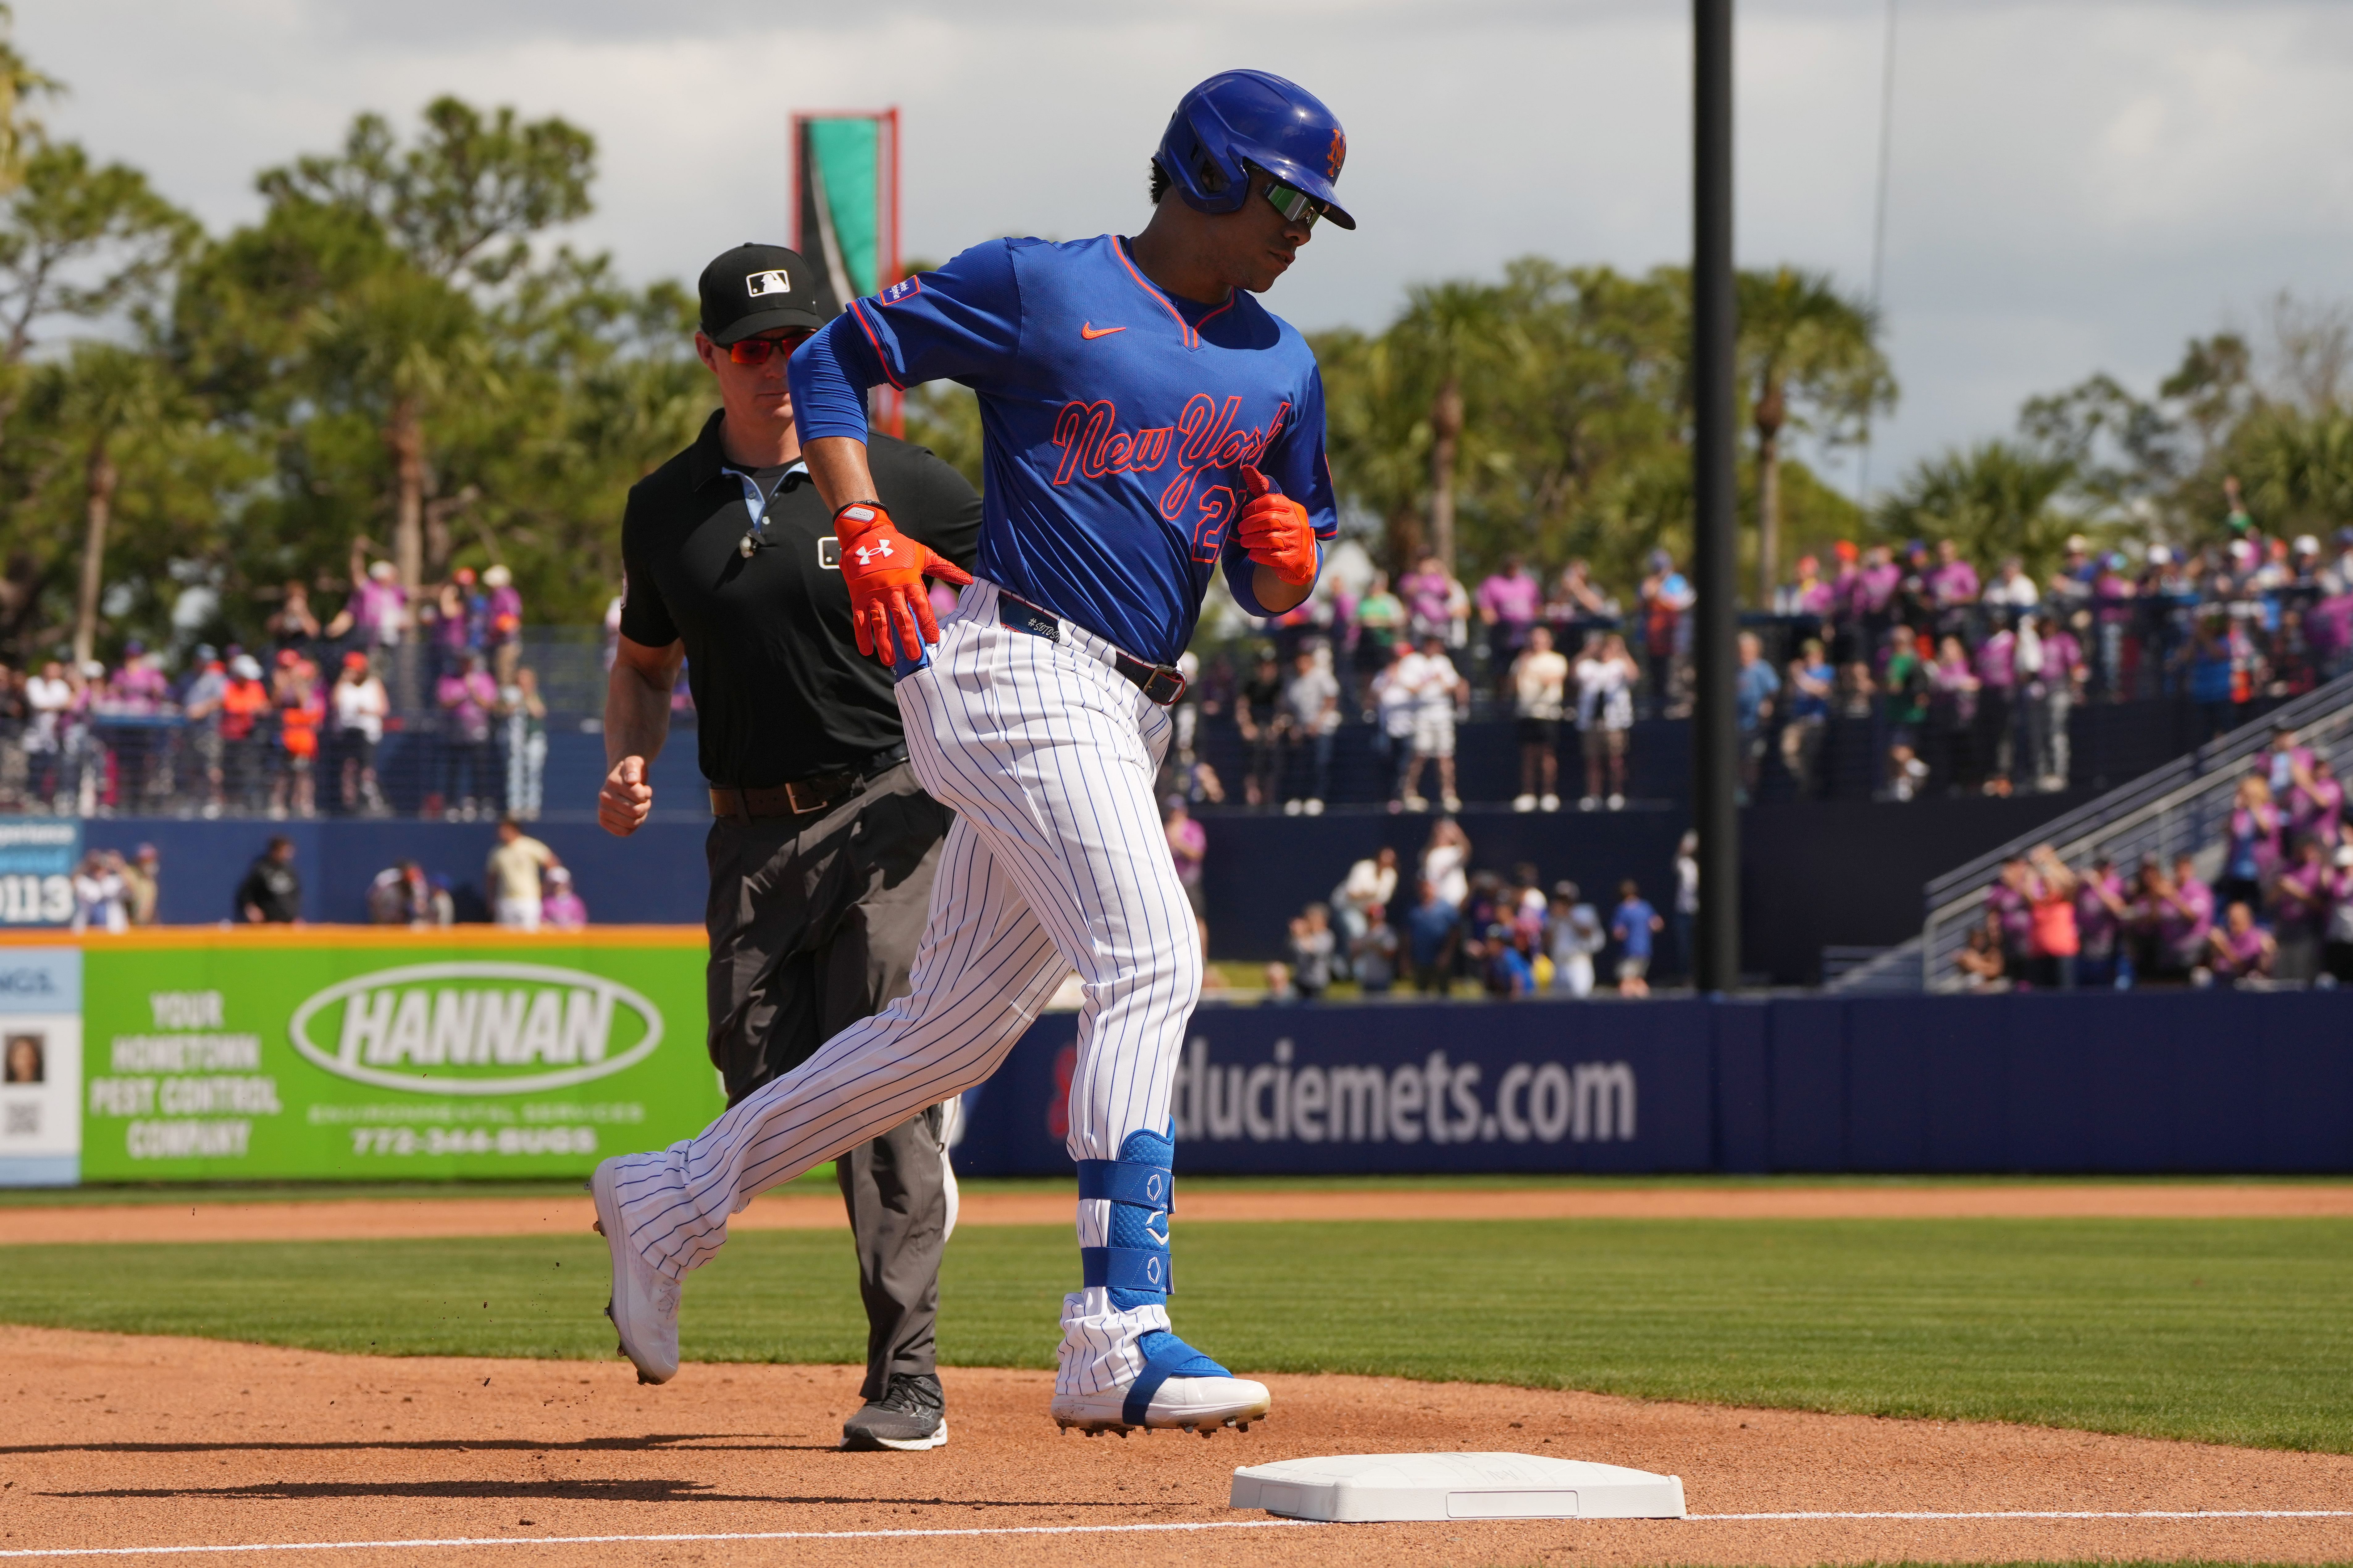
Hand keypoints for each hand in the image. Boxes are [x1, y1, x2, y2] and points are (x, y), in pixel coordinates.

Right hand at [600, 755, 652, 836]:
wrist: (621, 780)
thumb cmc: (632, 772)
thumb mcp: (635, 763)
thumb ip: (634, 767)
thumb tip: (632, 780)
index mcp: (611, 782)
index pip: (638, 795)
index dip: (646, 793)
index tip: (642, 787)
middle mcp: (604, 796)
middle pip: (636, 811)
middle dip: (645, 805)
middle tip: (643, 799)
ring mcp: (602, 810)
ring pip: (632, 823)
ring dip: (641, 816)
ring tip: (638, 806)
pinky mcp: (604, 821)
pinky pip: (624, 832)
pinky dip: (634, 826)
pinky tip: (633, 817)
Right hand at [834, 502, 974, 661]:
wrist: (867, 536)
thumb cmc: (899, 547)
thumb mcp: (924, 555)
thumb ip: (946, 569)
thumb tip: (969, 580)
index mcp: (909, 581)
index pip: (921, 606)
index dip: (927, 623)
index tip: (933, 639)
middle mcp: (892, 590)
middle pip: (901, 618)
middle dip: (908, 638)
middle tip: (915, 656)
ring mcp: (873, 595)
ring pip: (880, 622)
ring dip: (884, 643)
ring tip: (890, 661)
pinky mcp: (858, 597)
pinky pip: (860, 619)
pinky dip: (862, 635)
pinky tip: (866, 651)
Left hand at [1236, 465, 1316, 585]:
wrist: (1299, 559)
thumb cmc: (1281, 528)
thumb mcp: (1275, 509)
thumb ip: (1262, 491)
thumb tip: (1246, 468)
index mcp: (1294, 508)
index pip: (1271, 501)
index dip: (1254, 506)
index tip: (1245, 513)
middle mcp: (1298, 523)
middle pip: (1269, 520)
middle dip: (1250, 525)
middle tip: (1240, 530)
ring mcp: (1297, 542)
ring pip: (1270, 539)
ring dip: (1252, 541)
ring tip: (1244, 542)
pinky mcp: (1293, 560)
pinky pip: (1272, 556)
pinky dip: (1258, 555)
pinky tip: (1252, 553)